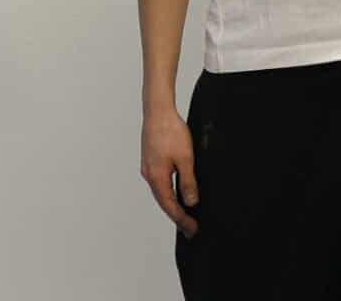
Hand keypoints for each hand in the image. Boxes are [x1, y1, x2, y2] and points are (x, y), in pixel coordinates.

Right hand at [141, 107, 199, 237]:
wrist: (158, 111)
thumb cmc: (170, 131)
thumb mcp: (186, 159)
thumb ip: (188, 182)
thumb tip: (191, 203)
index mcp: (157, 177)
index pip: (170, 206)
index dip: (181, 219)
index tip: (192, 229)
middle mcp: (149, 175)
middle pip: (163, 202)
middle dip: (177, 216)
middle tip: (190, 228)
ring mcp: (148, 168)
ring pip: (161, 193)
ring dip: (172, 205)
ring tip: (185, 215)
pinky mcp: (150, 161)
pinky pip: (159, 183)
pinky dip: (168, 192)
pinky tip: (176, 193)